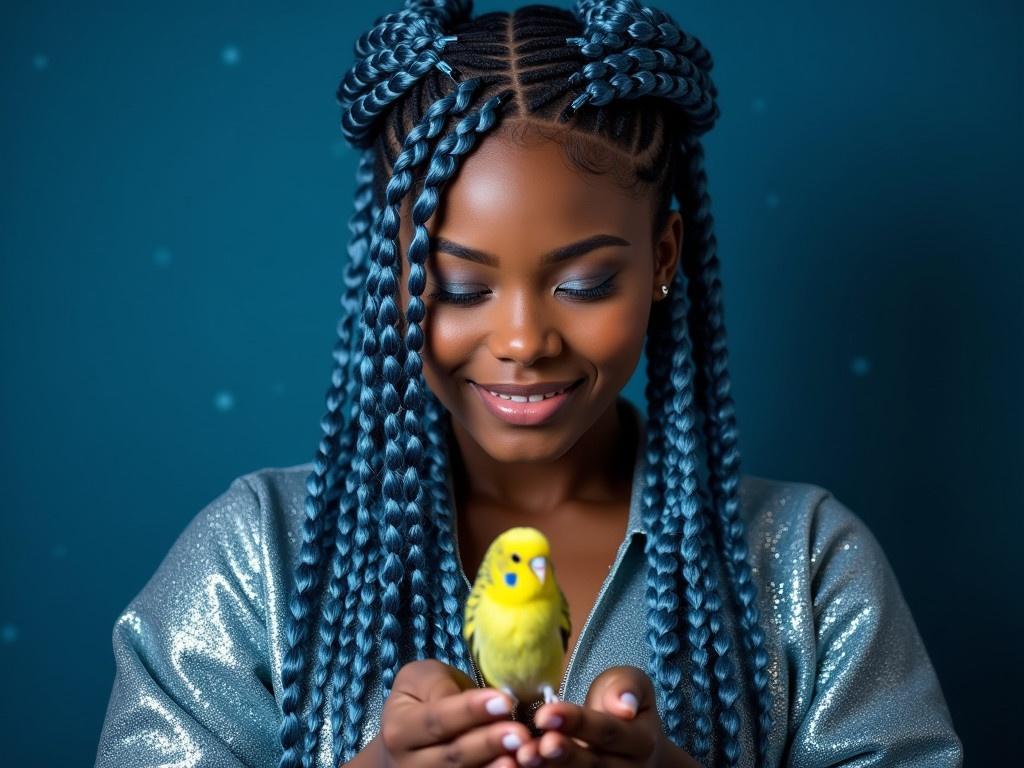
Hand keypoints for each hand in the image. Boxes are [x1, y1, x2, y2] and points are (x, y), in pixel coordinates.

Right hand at [375, 659, 532, 767]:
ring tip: (522, 752)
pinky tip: (514, 766)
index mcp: (399, 729)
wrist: (406, 736)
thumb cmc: (421, 696)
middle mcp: (409, 763)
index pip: (436, 720)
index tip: (504, 701)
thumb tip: (477, 703)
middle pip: (452, 756)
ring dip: (495, 767)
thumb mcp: (422, 679)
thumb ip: (442, 688)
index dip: (470, 711)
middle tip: (520, 733)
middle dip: (488, 743)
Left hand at [510, 665, 700, 766]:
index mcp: (641, 740)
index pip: (609, 731)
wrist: (633, 747)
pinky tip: (518, 766)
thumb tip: (624, 706)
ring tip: (524, 757)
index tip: (545, 714)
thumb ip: (627, 687)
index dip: (577, 723)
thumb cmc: (621, 706)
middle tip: (531, 748)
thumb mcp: (631, 685)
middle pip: (593, 764)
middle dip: (561, 755)